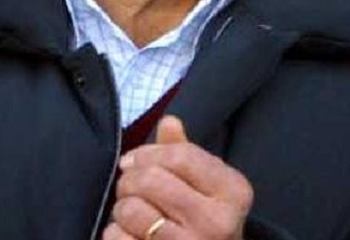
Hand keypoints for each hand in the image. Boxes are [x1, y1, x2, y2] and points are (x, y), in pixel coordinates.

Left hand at [102, 115, 253, 239]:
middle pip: (150, 179)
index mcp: (233, 191)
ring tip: (133, 213)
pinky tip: (132, 235)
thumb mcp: (207, 185)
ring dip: (122, 208)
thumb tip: (168, 121)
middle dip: (129, 179)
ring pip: (131, 209)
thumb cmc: (206, 220)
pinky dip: (116, 232)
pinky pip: (119, 238)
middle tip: (130, 187)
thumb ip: (184, 152)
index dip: (147, 152)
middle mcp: (218, 222)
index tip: (133, 160)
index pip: (179, 155)